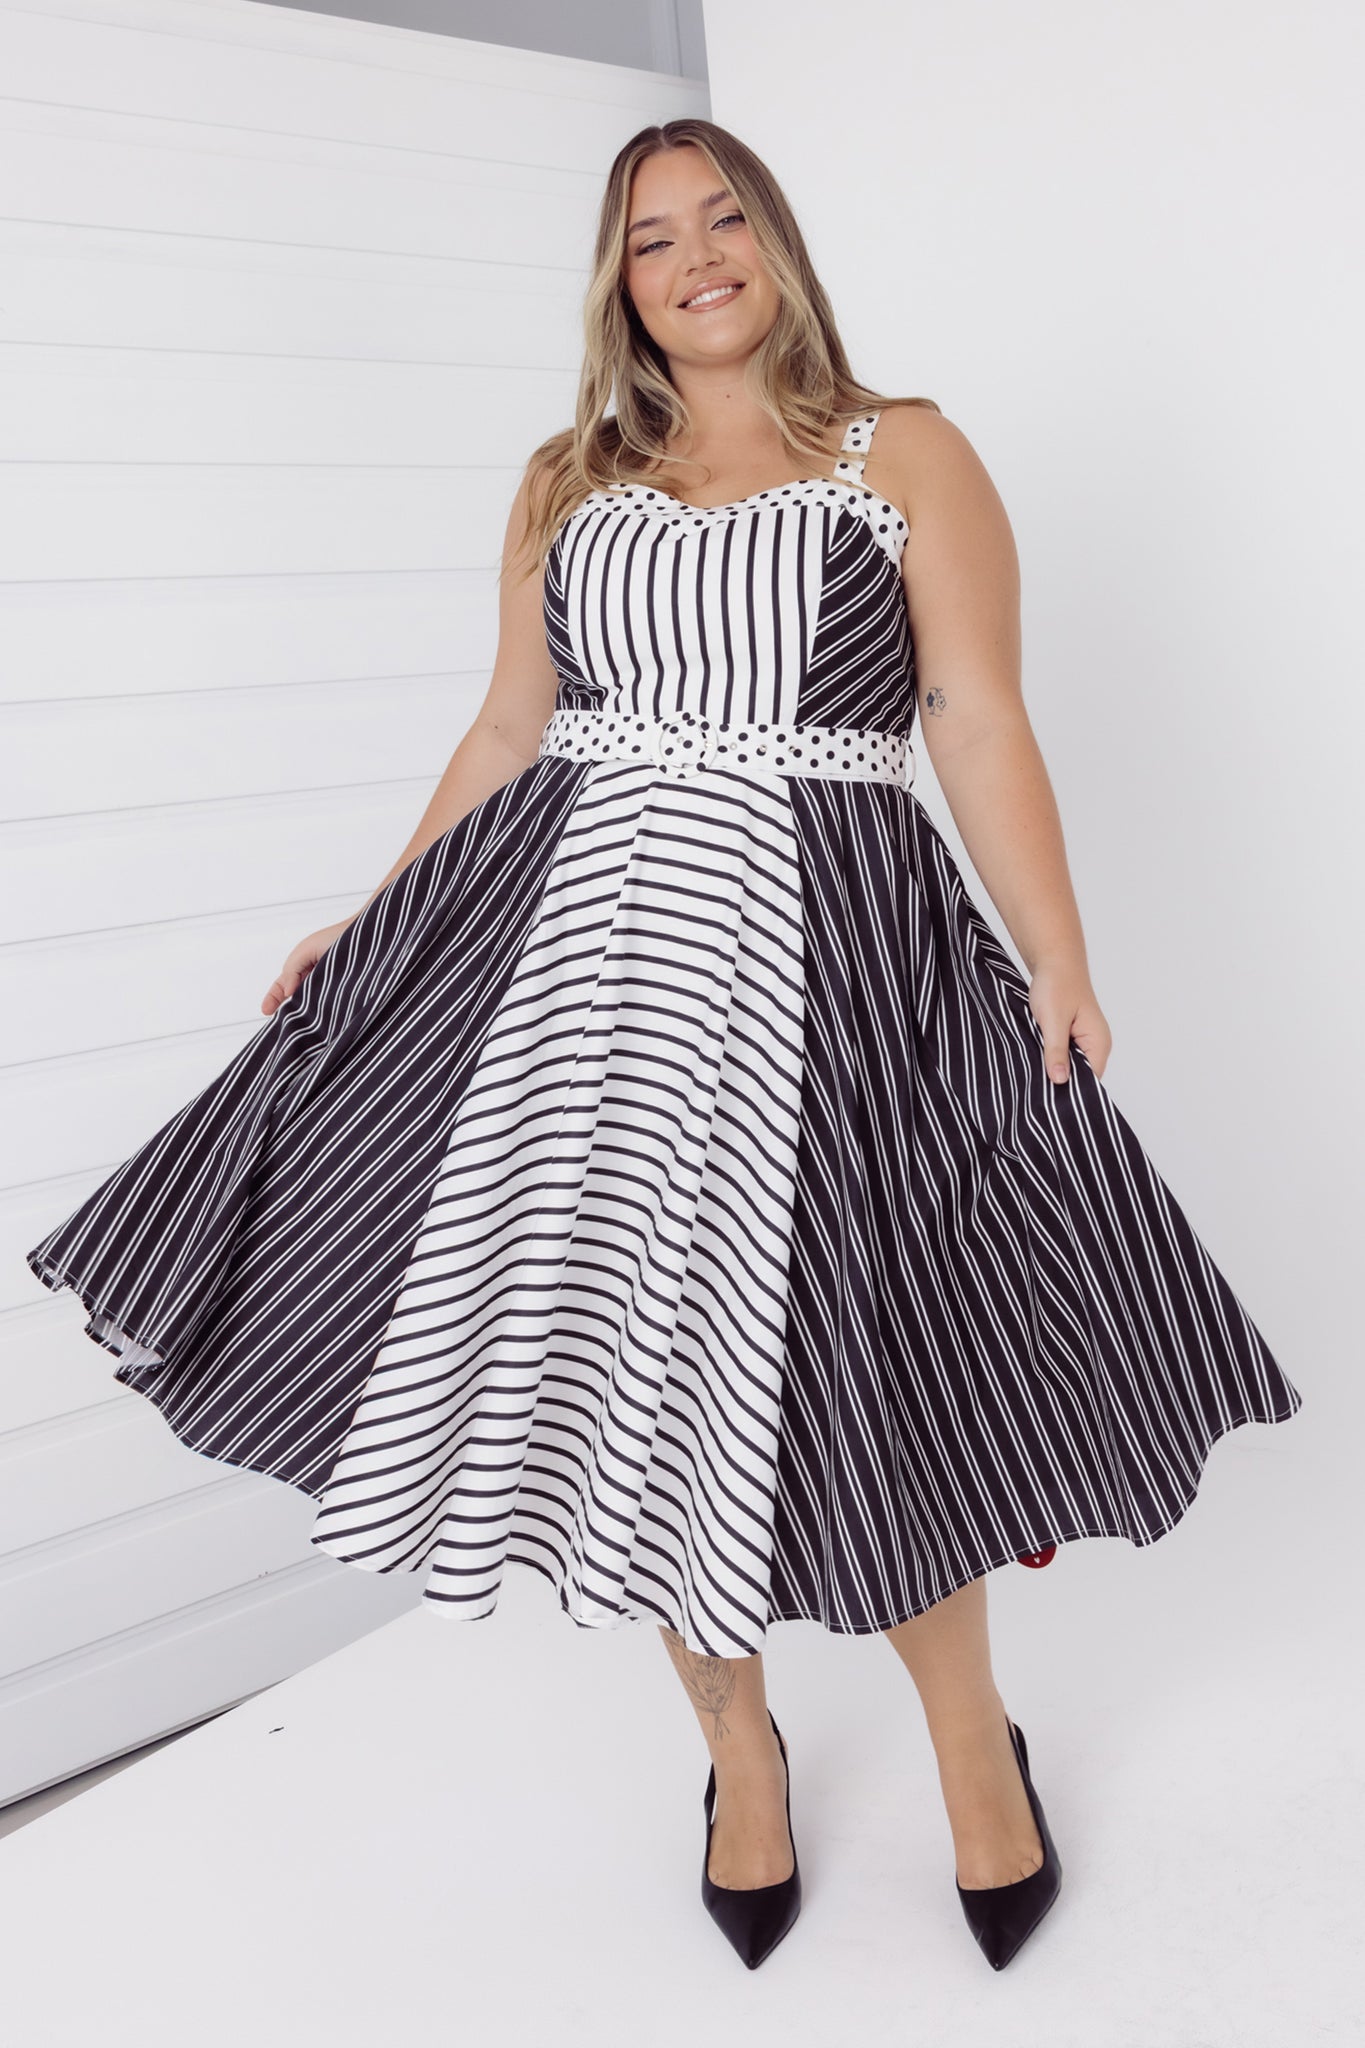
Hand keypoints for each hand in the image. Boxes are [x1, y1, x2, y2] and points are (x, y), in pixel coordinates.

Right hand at [261, 918, 354, 1016]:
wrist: (371, 935)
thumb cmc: (338, 937)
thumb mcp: (306, 949)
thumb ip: (292, 970)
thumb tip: (288, 994)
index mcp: (302, 968)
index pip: (282, 986)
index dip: (273, 998)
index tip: (265, 1011)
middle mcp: (314, 979)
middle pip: (294, 999)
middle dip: (287, 1011)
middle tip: (282, 1024)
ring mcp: (329, 987)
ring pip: (311, 1005)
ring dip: (305, 1014)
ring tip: (298, 1024)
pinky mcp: (344, 994)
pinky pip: (330, 1006)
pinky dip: (323, 1013)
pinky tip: (320, 1019)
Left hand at [1027, 960, 1111, 1083]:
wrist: (1054, 960)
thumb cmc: (1057, 984)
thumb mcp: (1053, 1021)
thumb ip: (1056, 1051)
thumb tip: (1060, 1081)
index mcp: (1098, 1042)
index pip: (1090, 1081)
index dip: (1069, 1090)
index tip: (1046, 1098)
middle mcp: (1095, 1044)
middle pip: (1079, 1076)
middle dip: (1058, 1080)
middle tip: (1034, 1087)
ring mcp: (1083, 1040)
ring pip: (1068, 1066)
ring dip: (1052, 1067)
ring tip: (1033, 1073)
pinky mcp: (1071, 1036)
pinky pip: (1061, 1055)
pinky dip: (1049, 1057)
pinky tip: (1035, 1058)